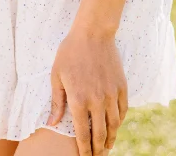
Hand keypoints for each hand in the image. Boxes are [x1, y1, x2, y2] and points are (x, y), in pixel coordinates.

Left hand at [47, 28, 128, 154]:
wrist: (93, 32)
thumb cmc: (70, 51)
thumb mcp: (56, 75)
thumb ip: (57, 101)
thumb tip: (53, 123)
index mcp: (79, 100)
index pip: (83, 134)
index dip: (83, 149)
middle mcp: (97, 100)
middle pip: (100, 134)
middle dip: (97, 149)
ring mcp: (111, 94)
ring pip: (114, 125)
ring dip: (110, 138)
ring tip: (107, 146)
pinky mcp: (121, 86)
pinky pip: (123, 110)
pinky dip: (119, 121)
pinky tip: (115, 125)